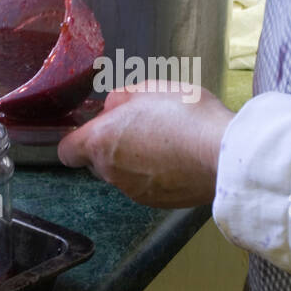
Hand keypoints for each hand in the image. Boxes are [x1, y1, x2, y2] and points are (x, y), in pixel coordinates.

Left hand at [57, 84, 234, 207]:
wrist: (222, 154)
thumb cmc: (186, 116)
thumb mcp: (150, 88)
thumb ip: (121, 98)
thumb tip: (112, 107)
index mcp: (102, 142)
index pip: (67, 150)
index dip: (78, 139)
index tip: (96, 129)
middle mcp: (112, 172)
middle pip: (97, 162)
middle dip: (112, 147)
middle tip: (140, 127)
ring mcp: (134, 191)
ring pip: (124, 175)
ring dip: (137, 161)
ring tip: (167, 141)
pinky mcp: (158, 202)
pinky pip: (147, 187)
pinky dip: (157, 175)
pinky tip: (179, 159)